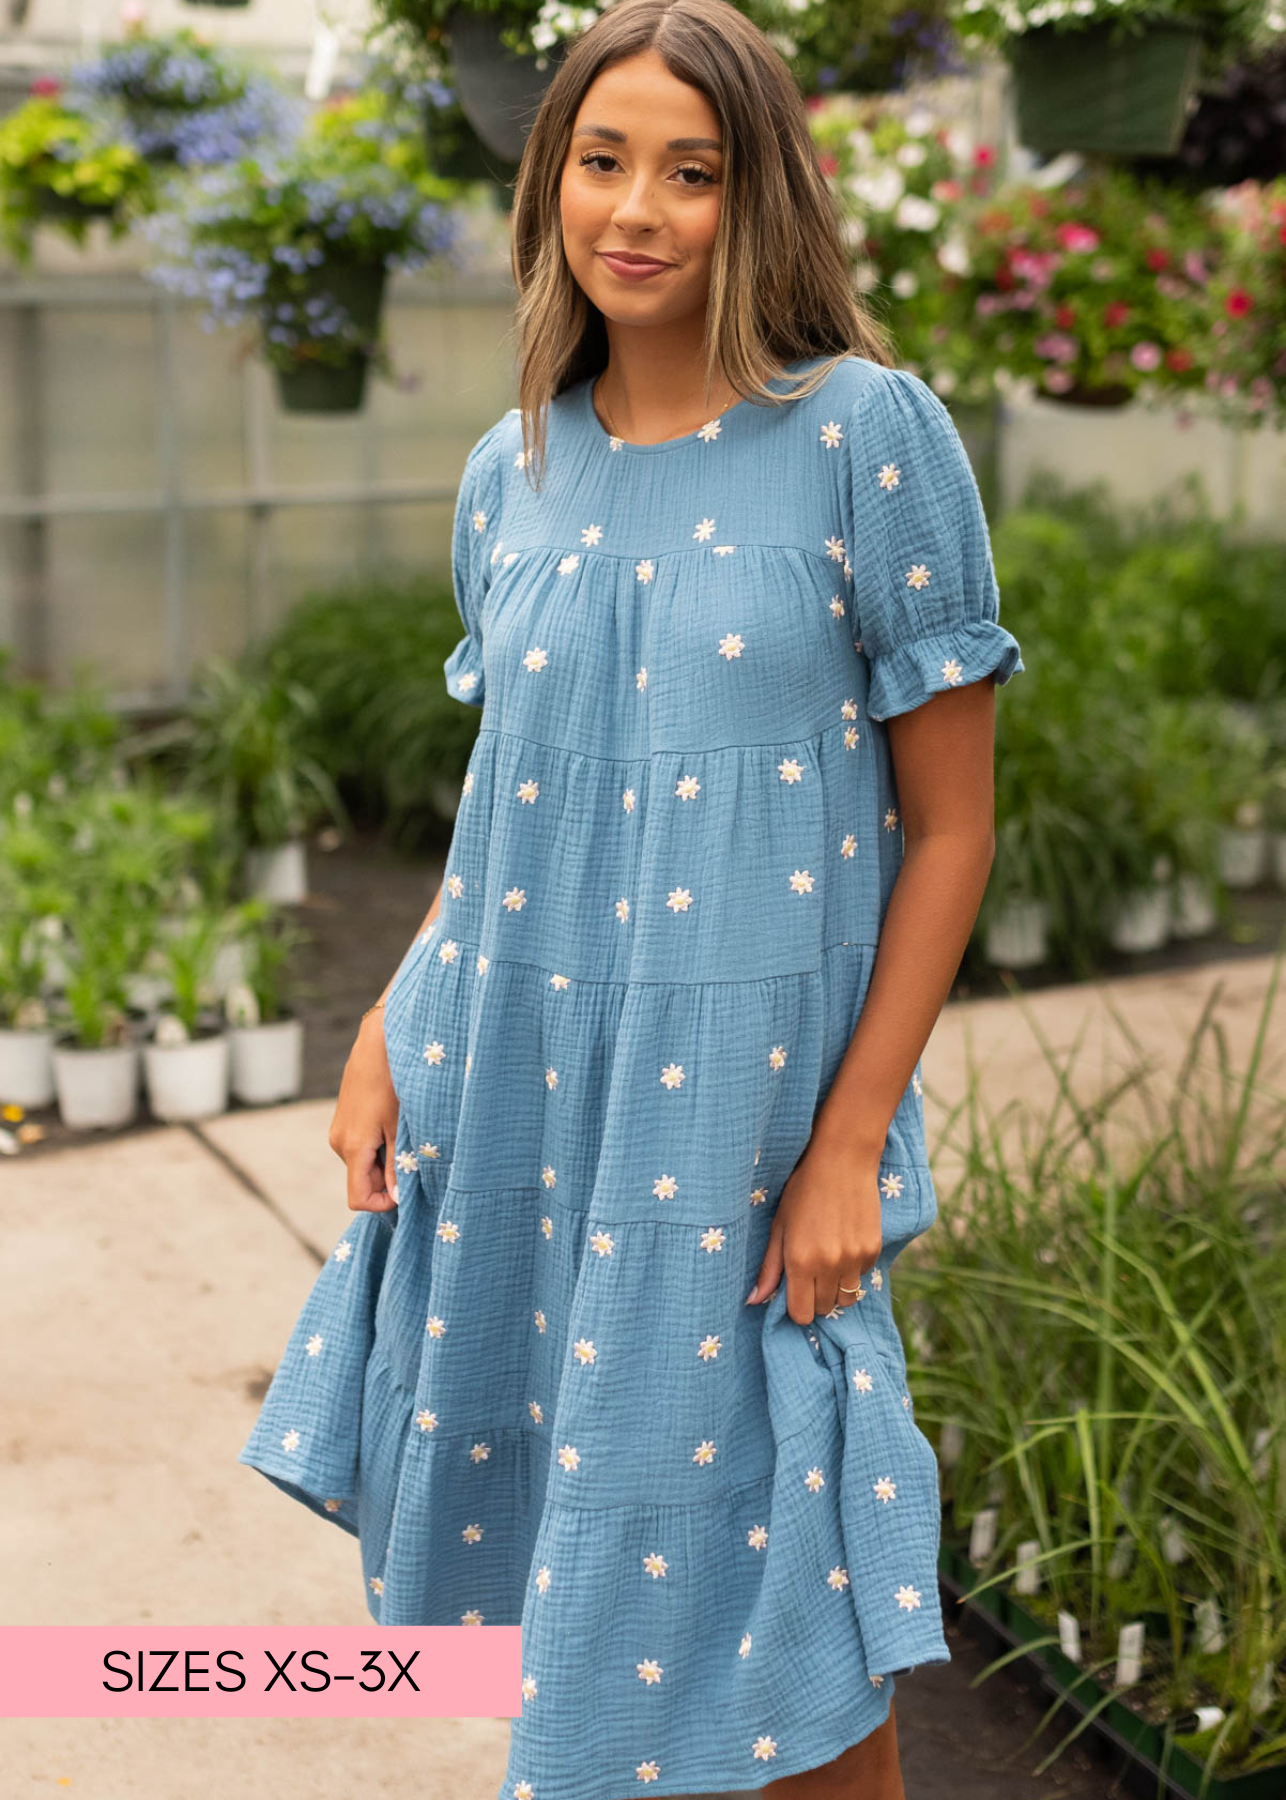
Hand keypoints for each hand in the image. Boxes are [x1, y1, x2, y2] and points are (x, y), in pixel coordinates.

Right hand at [328, 1010, 399, 1214]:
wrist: (378, 1044)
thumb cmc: (394, 1083)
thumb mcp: (400, 1128)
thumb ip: (396, 1166)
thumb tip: (397, 1198)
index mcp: (353, 1148)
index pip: (357, 1199)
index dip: (382, 1203)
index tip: (406, 1191)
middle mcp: (339, 1143)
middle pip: (362, 1181)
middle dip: (387, 1178)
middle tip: (413, 1153)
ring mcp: (338, 1131)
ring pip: (362, 1164)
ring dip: (384, 1159)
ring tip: (404, 1133)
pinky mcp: (343, 1121)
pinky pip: (360, 1147)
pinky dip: (378, 1145)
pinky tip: (394, 1123)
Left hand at [745, 1138, 883, 1324]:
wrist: (842, 1161)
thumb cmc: (802, 1191)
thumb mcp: (779, 1227)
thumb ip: (769, 1268)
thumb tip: (754, 1301)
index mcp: (801, 1261)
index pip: (801, 1315)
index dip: (796, 1307)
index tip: (794, 1290)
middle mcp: (830, 1265)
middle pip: (823, 1308)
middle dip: (814, 1297)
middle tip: (810, 1270)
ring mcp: (855, 1258)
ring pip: (846, 1298)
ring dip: (835, 1288)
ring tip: (827, 1260)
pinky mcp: (873, 1249)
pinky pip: (861, 1277)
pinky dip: (852, 1269)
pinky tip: (844, 1243)